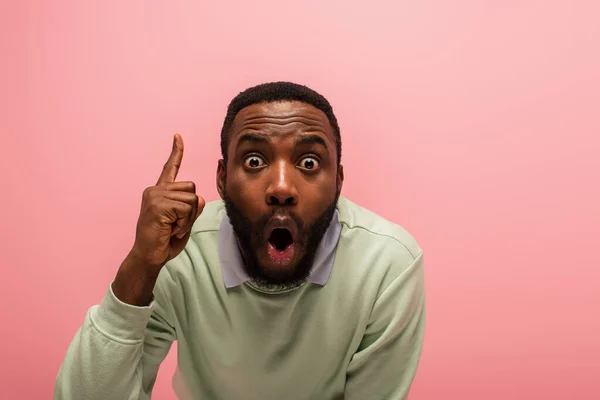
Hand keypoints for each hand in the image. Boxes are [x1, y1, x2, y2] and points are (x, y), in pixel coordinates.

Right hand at [130, 133, 204, 269]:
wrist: (149, 257)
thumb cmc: (165, 241)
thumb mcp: (184, 221)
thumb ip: (192, 207)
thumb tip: (199, 198)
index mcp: (160, 192)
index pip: (170, 168)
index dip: (176, 152)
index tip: (178, 136)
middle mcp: (155, 190)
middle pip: (192, 188)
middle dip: (192, 209)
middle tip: (177, 225)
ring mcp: (155, 196)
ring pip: (192, 200)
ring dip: (188, 218)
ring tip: (173, 228)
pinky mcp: (158, 204)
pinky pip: (187, 209)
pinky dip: (185, 223)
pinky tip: (171, 230)